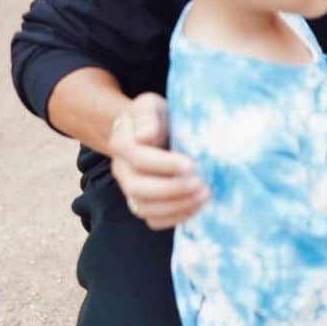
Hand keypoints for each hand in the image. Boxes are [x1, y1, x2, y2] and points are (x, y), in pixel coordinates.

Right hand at [109, 92, 208, 229]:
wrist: (151, 132)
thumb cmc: (154, 118)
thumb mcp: (150, 105)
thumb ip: (146, 116)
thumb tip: (145, 136)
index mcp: (121, 142)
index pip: (138, 158)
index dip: (164, 165)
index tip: (191, 165)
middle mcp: (122, 170)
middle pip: (137, 188)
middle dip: (171, 190)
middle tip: (201, 185)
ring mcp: (130, 190)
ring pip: (144, 208)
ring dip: (176, 206)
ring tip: (204, 196)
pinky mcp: (143, 203)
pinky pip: (153, 220)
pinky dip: (175, 217)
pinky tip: (196, 206)